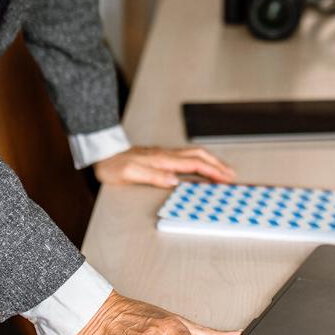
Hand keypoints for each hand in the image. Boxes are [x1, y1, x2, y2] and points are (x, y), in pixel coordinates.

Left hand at [93, 145, 235, 188]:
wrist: (103, 154)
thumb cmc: (114, 165)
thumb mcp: (129, 174)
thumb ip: (153, 176)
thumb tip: (174, 181)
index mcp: (163, 160)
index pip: (194, 164)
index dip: (212, 170)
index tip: (226, 177)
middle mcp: (166, 155)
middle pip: (199, 156)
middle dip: (217, 164)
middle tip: (231, 173)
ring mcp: (164, 154)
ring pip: (194, 154)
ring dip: (210, 161)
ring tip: (221, 169)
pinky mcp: (160, 156)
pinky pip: (186, 157)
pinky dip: (199, 161)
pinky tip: (200, 166)